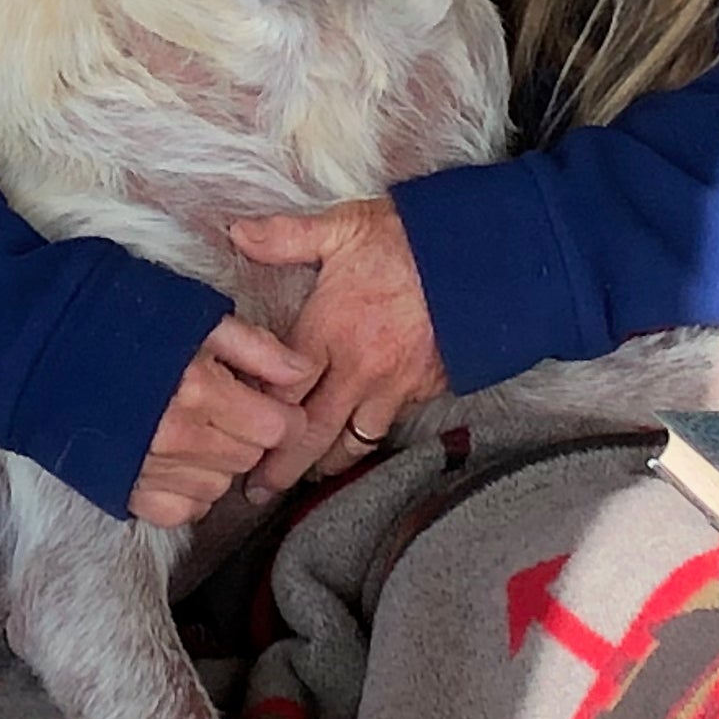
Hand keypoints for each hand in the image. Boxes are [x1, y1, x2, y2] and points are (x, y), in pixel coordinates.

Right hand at [127, 316, 319, 528]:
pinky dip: (190, 489)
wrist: (35, 343)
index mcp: (197, 389)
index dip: (283, 412)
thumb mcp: (192, 314)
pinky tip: (177, 458)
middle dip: (250, 431)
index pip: (278, 428)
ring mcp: (149, 470)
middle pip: (251, 456)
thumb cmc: (113, 315)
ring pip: (222, 485)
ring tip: (197, 426)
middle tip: (226, 403)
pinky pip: (184, 510)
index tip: (269, 399)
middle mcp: (176, 438)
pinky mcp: (125, 490)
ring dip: (220, 460)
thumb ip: (255, 348)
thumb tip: (305, 372)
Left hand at [226, 197, 449, 497]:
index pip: (282, 390)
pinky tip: (353, 450)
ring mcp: (394, 385)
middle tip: (256, 491)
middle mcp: (358, 368)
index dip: (256, 415)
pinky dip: (367, 445)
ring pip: (353, 442)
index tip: (235, 431)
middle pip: (312, 432)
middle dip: (282, 467)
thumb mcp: (343, 227)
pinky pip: (388, 429)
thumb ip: (286, 236)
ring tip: (305, 477)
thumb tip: (238, 234)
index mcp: (328, 330)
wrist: (483, 256)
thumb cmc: (409, 239)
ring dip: (326, 463)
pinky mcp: (425, 390)